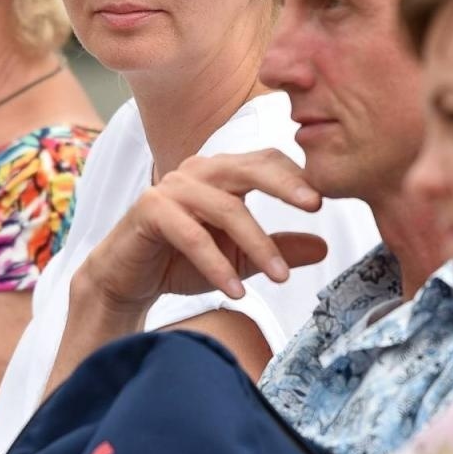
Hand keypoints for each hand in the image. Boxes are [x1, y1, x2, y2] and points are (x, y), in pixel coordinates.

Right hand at [78, 151, 327, 313]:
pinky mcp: (150, 210)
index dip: (296, 176)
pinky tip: (236, 292)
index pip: (265, 161)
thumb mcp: (238, 258)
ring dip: (257, 245)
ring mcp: (172, 188)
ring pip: (226, 208)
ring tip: (281, 278)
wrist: (126, 279)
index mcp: (221, 173)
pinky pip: (192, 236)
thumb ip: (277, 249)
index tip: (326, 199)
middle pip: (249, 168)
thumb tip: (325, 247)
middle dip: (285, 185)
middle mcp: (198, 172)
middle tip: (314, 207)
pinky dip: (217, 265)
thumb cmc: (180, 260)